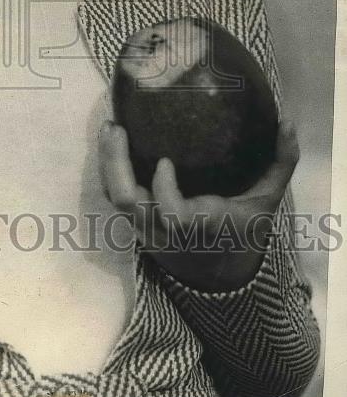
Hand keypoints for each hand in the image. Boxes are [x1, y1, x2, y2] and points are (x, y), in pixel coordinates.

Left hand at [98, 119, 299, 291]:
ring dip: (108, 162)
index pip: (173, 217)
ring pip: (115, 199)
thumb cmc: (242, 231)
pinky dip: (107, 170)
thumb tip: (287, 123)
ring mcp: (146, 227)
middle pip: (128, 204)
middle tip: (118, 128)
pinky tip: (110, 141)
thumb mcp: (266, 201)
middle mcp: (166, 230)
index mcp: (201, 226)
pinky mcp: (135, 222)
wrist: (219, 273)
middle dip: (117, 165)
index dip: (163, 191)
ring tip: (110, 127)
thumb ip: (279, 163)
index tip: (165, 161)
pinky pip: (112, 198)